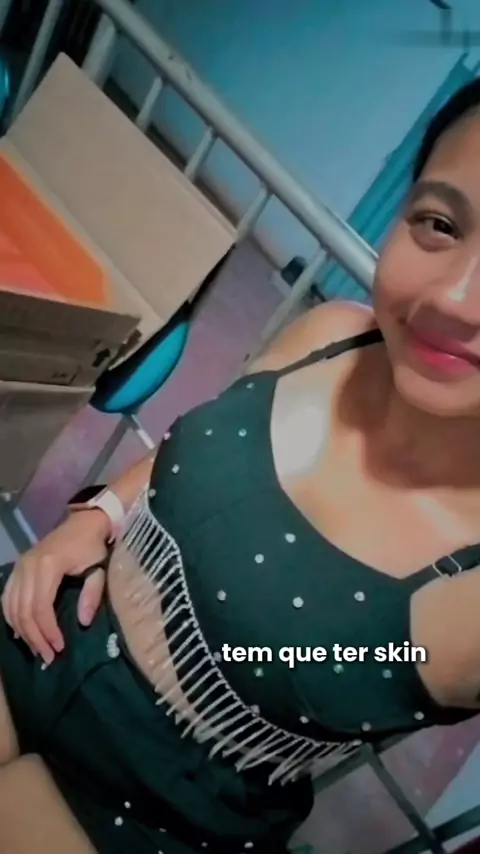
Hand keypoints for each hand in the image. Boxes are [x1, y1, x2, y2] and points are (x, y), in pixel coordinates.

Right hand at [1, 509, 110, 663]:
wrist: (84, 523)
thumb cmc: (94, 547)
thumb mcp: (99, 569)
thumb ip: (92, 595)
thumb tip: (83, 622)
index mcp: (48, 565)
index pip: (40, 606)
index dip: (47, 630)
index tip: (59, 648)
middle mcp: (28, 566)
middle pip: (23, 610)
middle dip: (35, 637)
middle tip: (48, 657)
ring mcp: (19, 566)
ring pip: (11, 607)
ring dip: (23, 632)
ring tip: (38, 649)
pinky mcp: (17, 569)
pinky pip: (7, 598)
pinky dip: (12, 618)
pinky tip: (21, 633)